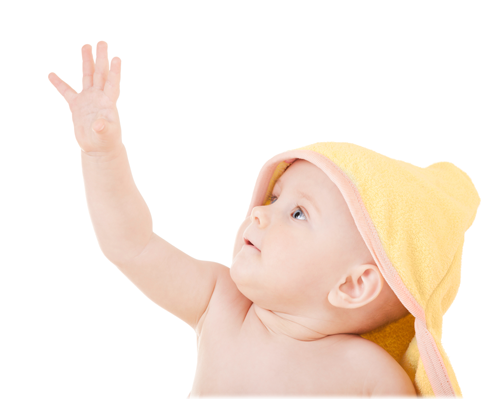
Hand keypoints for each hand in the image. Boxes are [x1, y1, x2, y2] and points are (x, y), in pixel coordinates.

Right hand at [49, 41, 122, 156]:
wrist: (98, 149)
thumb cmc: (106, 142)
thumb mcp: (106, 135)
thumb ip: (104, 129)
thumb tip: (99, 125)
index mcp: (108, 103)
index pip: (112, 84)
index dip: (114, 72)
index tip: (117, 58)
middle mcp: (99, 97)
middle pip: (100, 74)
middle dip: (101, 58)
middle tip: (102, 42)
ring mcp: (88, 100)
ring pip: (87, 77)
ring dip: (87, 62)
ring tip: (85, 46)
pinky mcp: (78, 106)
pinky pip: (67, 92)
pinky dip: (59, 84)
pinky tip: (51, 74)